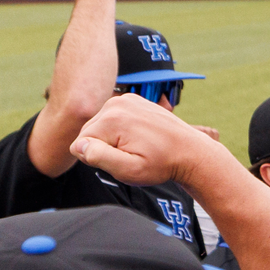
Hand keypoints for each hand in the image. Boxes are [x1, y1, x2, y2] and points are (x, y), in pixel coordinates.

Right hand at [70, 91, 223, 185]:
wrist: (190, 152)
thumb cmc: (161, 164)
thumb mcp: (129, 170)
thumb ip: (100, 157)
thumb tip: (79, 145)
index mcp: (111, 119)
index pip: (80, 145)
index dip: (97, 159)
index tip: (121, 160)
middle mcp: (115, 103)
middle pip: (89, 133)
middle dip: (104, 148)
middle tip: (130, 155)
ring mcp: (125, 99)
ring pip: (99, 126)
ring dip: (112, 140)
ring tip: (136, 146)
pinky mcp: (133, 100)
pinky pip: (112, 119)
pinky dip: (121, 130)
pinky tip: (139, 137)